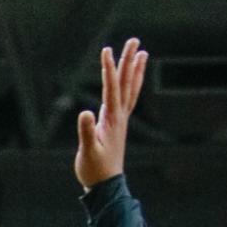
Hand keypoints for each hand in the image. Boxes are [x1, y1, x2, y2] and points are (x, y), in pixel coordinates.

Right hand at [75, 37, 147, 189]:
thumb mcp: (87, 152)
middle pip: (126, 83)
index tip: (106, 50)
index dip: (108, 69)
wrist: (106, 186)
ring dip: (135, 70)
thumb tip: (85, 113)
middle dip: (129, 61)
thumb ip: (86, 132)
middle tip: (134, 40)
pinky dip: (131, 85)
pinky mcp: (117, 125)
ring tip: (141, 53)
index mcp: (112, 119)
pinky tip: (130, 80)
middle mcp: (120, 116)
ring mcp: (120, 120)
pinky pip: (128, 99)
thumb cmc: (94, 170)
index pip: (111, 88)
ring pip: (131, 89)